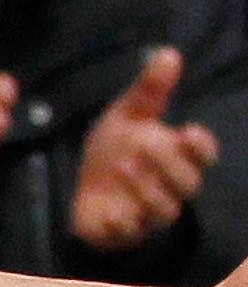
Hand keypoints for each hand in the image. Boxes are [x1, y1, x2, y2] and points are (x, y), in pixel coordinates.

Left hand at [71, 47, 218, 251]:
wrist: (83, 190)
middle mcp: (170, 189)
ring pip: (163, 209)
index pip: (203, 156)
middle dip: (168, 163)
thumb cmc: (115, 151)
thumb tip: (169, 53)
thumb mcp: (127, 116)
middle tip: (144, 143)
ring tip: (123, 166)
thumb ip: (149, 89)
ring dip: (146, 188)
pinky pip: (131, 233)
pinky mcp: (124, 233)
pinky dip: (123, 223)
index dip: (201, 147)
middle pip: (187, 182)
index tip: (189, 131)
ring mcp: (148, 214)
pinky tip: (111, 211)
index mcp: (177, 159)